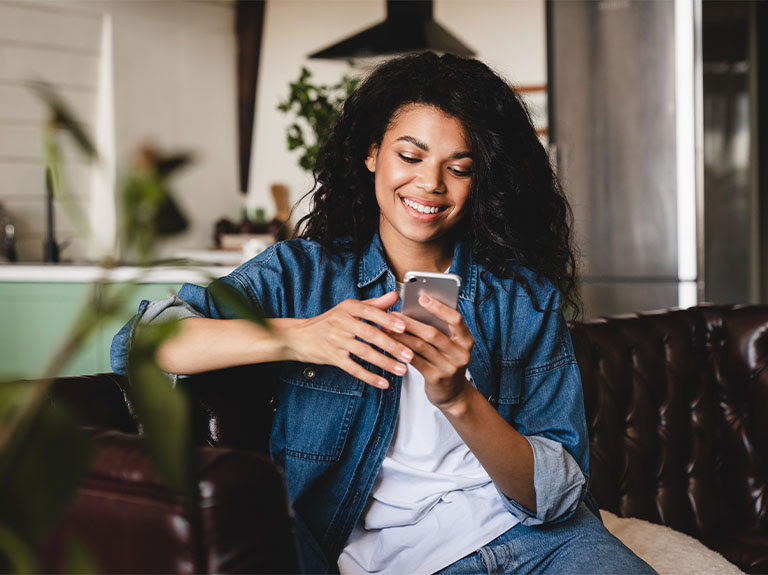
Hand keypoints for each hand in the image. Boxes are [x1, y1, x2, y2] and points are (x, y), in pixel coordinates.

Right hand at [282, 291, 413, 388]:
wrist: (298, 336)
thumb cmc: (329, 322)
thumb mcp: (349, 309)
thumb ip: (374, 304)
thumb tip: (395, 295)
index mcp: (348, 307)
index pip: (370, 312)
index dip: (387, 320)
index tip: (403, 327)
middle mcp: (341, 322)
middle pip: (370, 334)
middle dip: (392, 345)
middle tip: (409, 354)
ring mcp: (336, 340)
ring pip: (364, 352)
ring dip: (385, 362)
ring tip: (401, 369)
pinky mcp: (332, 357)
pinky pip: (353, 368)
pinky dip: (369, 376)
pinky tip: (383, 383)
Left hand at [386, 295, 473, 409]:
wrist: (453, 393)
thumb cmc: (447, 361)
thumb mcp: (451, 345)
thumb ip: (440, 329)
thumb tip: (415, 308)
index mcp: (466, 340)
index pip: (456, 319)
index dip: (439, 308)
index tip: (422, 298)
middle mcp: (461, 353)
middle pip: (433, 333)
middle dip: (410, 322)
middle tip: (393, 314)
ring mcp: (449, 367)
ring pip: (421, 346)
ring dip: (401, 336)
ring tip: (386, 328)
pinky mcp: (436, 378)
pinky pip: (415, 361)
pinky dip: (401, 351)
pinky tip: (391, 344)